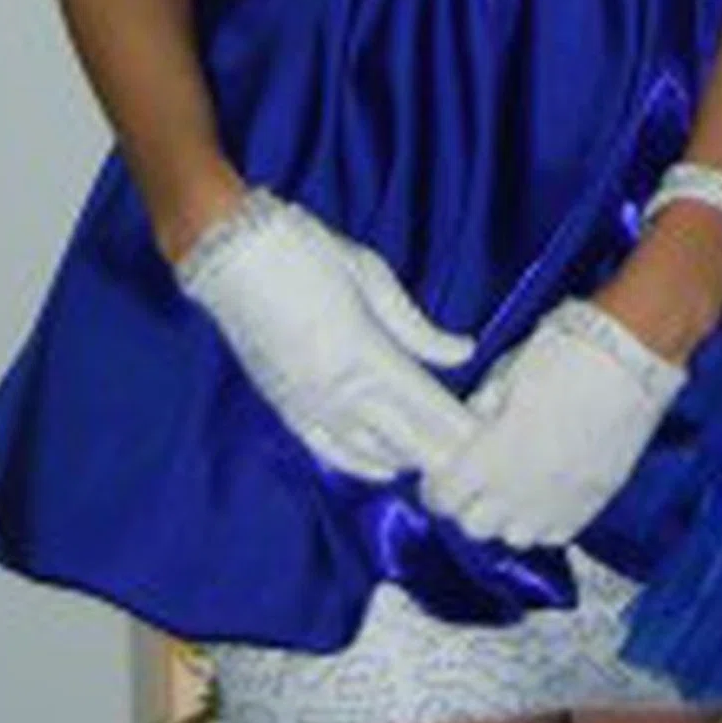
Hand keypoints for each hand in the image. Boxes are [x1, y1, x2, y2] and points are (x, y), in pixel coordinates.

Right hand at [178, 189, 476, 478]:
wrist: (230, 255)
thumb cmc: (308, 253)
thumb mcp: (373, 278)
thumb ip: (418, 329)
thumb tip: (463, 353)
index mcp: (364, 354)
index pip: (425, 406)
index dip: (459, 427)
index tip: (490, 440)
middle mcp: (337, 391)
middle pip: (404, 438)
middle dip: (442, 454)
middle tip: (477, 467)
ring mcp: (308, 405)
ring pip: (369, 451)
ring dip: (407, 459)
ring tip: (440, 464)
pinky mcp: (284, 407)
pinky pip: (327, 450)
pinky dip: (360, 464)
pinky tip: (384, 469)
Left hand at [422, 298, 684, 547]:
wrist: (634, 353)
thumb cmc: (568, 353)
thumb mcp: (507, 373)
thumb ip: (483, 411)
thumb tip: (471, 426)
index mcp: (493, 456)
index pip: (446, 497)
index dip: (435, 489)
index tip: (439, 477)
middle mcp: (524, 489)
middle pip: (476, 526)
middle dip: (467, 506)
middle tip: (470, 482)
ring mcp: (562, 499)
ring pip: (516, 537)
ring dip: (505, 518)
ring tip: (508, 492)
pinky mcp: (595, 499)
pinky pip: (558, 534)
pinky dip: (543, 522)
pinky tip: (543, 497)